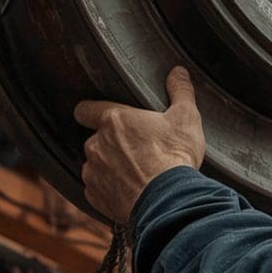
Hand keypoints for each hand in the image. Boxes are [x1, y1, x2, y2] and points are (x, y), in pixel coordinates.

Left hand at [74, 67, 207, 223]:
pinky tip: (131, 191)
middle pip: (96, 139)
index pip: (85, 109)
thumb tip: (178, 73)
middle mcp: (97, 144)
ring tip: (136, 174)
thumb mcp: (186, 118)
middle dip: (111, 144)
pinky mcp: (96, 196)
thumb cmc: (175, 156)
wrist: (169, 199)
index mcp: (114, 120)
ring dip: (110, 168)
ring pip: (96, 165)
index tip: (98, 116)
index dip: (90, 111)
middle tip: (137, 150)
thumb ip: (180, 92)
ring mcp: (93, 172)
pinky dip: (110, 190)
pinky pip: (98, 190)